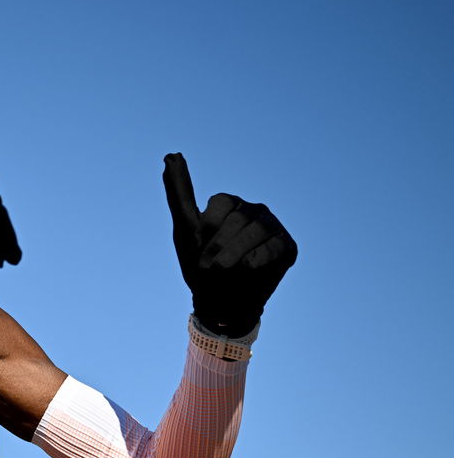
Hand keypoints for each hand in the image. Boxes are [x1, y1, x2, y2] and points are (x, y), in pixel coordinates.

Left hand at [163, 152, 297, 336]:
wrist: (220, 304)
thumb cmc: (201, 267)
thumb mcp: (185, 229)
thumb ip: (178, 191)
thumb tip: (169, 153)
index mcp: (230, 204)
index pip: (219, 202)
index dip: (206, 229)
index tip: (199, 246)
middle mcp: (254, 211)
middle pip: (237, 219)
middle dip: (218, 247)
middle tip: (210, 267)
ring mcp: (273, 228)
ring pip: (255, 232)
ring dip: (233, 257)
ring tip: (226, 271)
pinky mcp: (288, 247)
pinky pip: (273, 248)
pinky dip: (255, 263)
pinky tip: (248, 270)